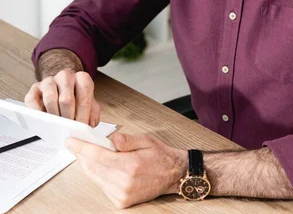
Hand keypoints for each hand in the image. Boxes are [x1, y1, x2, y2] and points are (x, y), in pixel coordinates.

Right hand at [24, 70, 100, 126]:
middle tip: (69, 131)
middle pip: (67, 99)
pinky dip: (38, 113)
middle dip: (68, 118)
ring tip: (57, 127)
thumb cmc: (75, 99)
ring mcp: (49, 81)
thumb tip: (89, 125)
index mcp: (81, 78)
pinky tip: (43, 120)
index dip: (83, 114)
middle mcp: (65, 76)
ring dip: (54, 116)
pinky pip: (33, 101)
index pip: (84, 95)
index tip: (81, 127)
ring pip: (50, 99)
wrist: (59, 89)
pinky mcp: (34, 88)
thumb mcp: (89, 105)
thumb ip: (92, 114)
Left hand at [65, 132, 186, 207]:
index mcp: (130, 166)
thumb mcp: (145, 140)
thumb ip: (126, 140)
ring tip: (86, 153)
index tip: (72, 142)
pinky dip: (97, 175)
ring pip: (95, 178)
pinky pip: (102, 186)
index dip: (82, 148)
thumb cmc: (160, 156)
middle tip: (76, 145)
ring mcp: (121, 194)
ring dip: (88, 165)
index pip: (98, 155)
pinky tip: (99, 165)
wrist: (173, 175)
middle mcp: (124, 183)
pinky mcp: (121, 201)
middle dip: (82, 155)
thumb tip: (111, 138)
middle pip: (93, 168)